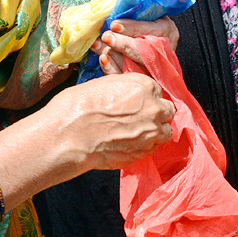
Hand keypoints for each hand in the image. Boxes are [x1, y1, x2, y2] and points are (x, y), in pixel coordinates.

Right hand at [46, 73, 174, 171]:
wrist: (69, 135)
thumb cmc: (81, 105)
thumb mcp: (106, 83)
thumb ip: (128, 87)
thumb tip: (133, 92)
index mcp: (146, 87)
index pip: (158, 91)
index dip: (148, 98)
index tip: (137, 103)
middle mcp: (154, 109)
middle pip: (167, 111)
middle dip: (157, 114)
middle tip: (141, 117)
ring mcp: (150, 134)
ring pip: (165, 133)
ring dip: (156, 131)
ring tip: (137, 132)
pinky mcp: (142, 153)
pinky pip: (151, 149)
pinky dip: (144, 146)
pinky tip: (128, 143)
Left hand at [94, 17, 180, 74]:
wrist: (152, 48)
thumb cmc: (146, 27)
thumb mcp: (144, 14)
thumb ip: (129, 5)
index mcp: (167, 30)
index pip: (151, 29)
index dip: (132, 27)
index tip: (115, 24)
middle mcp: (164, 50)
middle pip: (145, 50)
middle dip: (123, 44)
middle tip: (106, 37)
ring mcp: (155, 67)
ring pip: (135, 65)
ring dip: (114, 56)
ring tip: (97, 46)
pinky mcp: (143, 79)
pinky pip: (126, 76)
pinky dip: (113, 69)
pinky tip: (103, 60)